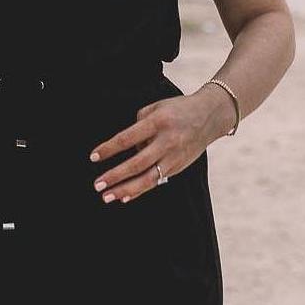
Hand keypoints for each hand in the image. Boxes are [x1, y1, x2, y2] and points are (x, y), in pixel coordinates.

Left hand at [88, 88, 230, 203]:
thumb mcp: (156, 107)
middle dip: (115, 175)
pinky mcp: (178, 168)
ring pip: (147, 179)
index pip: (127, 138)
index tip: (93, 157)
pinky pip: (156, 181)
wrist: (210, 117)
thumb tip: (127, 148)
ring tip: (107, 197)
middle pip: (137, 163)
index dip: (109, 148)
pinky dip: (140, 190)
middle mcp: (167, 142)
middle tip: (97, 184)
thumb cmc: (177, 109)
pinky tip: (125, 197)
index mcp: (158, 122)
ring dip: (126, 190)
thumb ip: (138, 125)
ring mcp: (174, 158)